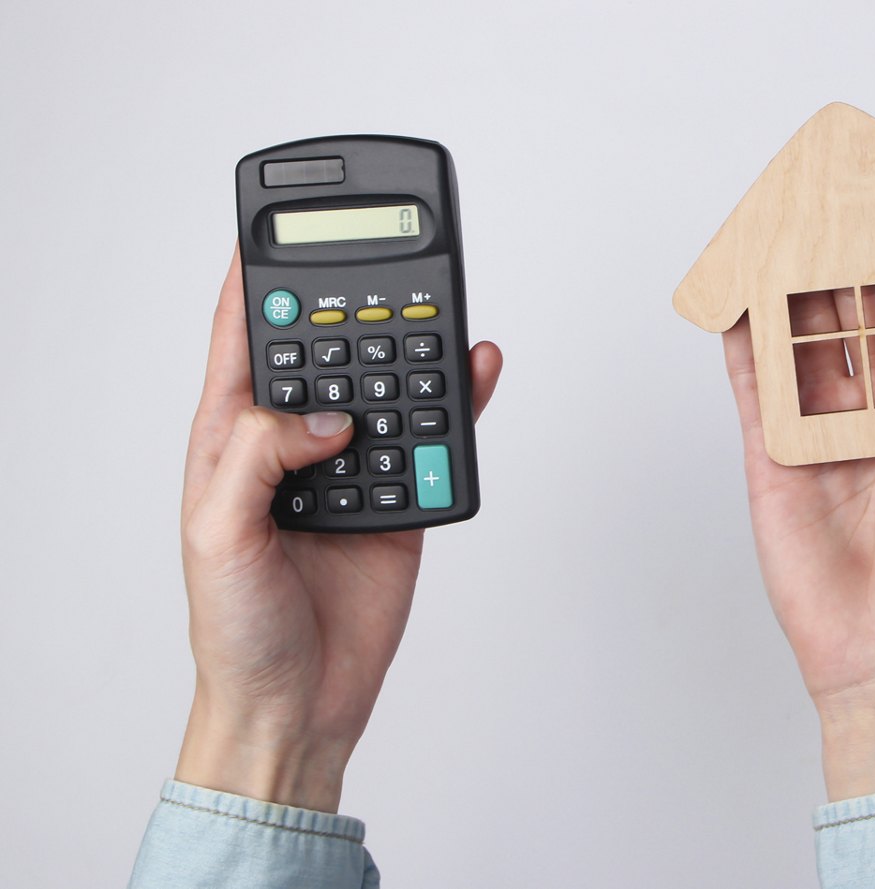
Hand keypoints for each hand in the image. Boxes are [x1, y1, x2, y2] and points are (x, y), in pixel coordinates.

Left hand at [175, 247, 501, 811]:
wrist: (299, 703)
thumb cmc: (236, 630)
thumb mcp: (217, 537)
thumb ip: (261, 459)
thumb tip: (325, 414)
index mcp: (232, 441)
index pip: (244, 342)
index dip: (255, 283)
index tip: (275, 233)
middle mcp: (294, 444)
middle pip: (328, 352)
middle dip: (351, 308)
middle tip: (384, 269)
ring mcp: (351, 468)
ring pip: (388, 386)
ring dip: (412, 351)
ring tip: (437, 313)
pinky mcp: (401, 498)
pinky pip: (434, 438)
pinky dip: (458, 403)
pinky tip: (472, 370)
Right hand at [722, 272, 874, 799]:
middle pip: (865, 317)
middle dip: (856, 259)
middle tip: (846, 194)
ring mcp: (824, 431)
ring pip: (806, 340)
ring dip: (796, 284)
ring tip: (788, 223)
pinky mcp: (772, 454)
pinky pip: (755, 385)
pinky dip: (743, 338)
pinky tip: (738, 293)